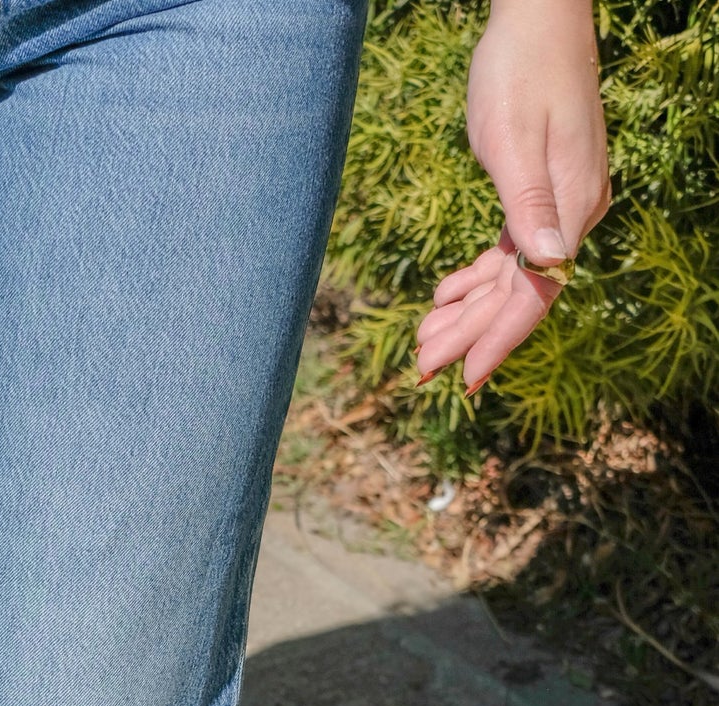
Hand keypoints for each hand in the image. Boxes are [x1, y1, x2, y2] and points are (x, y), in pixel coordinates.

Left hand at [416, 0, 609, 392]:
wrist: (539, 16)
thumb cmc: (519, 69)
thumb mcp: (513, 139)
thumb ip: (528, 205)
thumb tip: (547, 262)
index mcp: (571, 205)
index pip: (536, 292)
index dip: (498, 340)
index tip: (463, 380)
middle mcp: (575, 212)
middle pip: (519, 291)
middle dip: (469, 332)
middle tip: (420, 368)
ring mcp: (563, 203)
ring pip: (512, 275)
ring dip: (468, 308)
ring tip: (424, 339)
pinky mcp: (546, 192)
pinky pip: (511, 249)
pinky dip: (478, 274)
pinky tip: (446, 294)